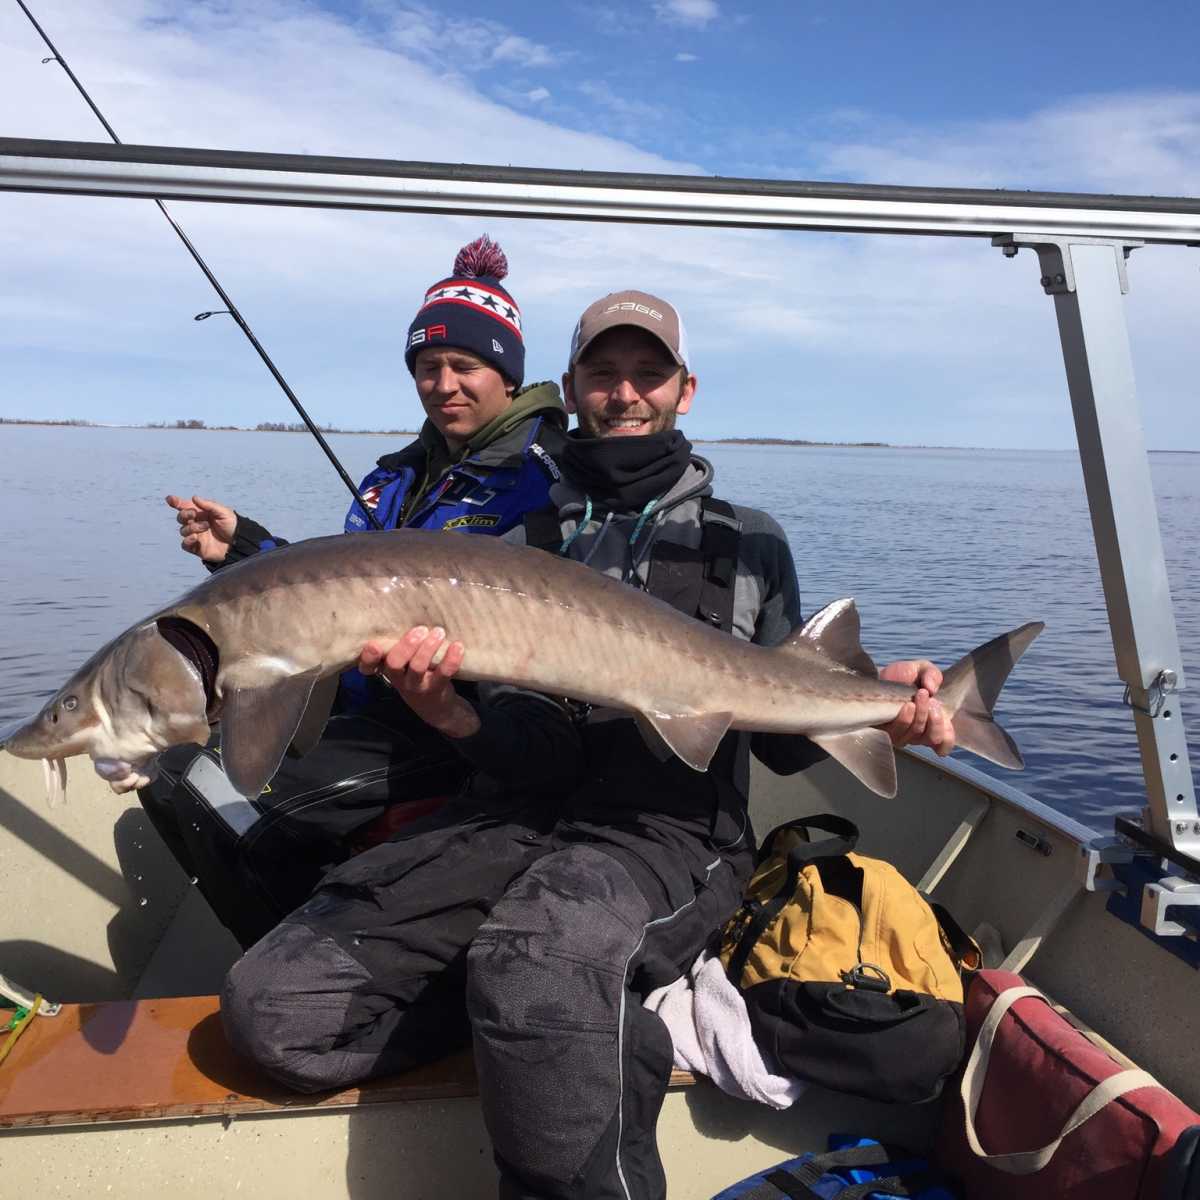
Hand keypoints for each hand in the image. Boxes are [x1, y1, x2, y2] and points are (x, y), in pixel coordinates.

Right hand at [166, 494, 236, 562]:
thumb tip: (194, 498)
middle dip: (185, 514)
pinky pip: (185, 544)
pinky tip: (195, 537)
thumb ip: (209, 505)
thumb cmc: (232, 526)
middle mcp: (197, 523)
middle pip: (181, 517)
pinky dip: (187, 540)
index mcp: (202, 513)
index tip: (170, 499)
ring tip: (205, 527)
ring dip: (192, 527)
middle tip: (194, 514)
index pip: (186, 507)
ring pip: (183, 530)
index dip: (177, 503)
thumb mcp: (223, 512)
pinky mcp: (197, 548)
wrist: (239, 543)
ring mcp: (196, 536)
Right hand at [358, 626, 479, 738]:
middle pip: (394, 663)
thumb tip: (409, 612)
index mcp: (387, 669)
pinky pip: (443, 673)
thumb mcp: (405, 665)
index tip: (374, 645)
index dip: (368, 657)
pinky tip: (458, 646)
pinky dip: (451, 658)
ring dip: (428, 648)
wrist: (437, 709)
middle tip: (421, 629)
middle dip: (406, 645)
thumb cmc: (418, 676)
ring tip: (439, 632)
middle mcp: (398, 679)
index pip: (368, 666)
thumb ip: (402, 646)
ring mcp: (416, 686)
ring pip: (418, 667)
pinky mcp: (435, 689)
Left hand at [878, 659, 954, 755]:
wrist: (881, 675)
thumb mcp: (923, 669)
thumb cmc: (906, 676)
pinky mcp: (884, 731)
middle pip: (932, 738)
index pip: (945, 744)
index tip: (945, 716)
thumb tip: (932, 688)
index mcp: (932, 724)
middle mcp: (918, 734)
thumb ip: (933, 675)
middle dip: (935, 720)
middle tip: (932, 701)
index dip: (948, 735)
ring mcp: (901, 734)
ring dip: (920, 715)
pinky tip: (906, 705)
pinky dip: (905, 718)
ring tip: (919, 695)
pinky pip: (897, 733)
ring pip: (914, 734)